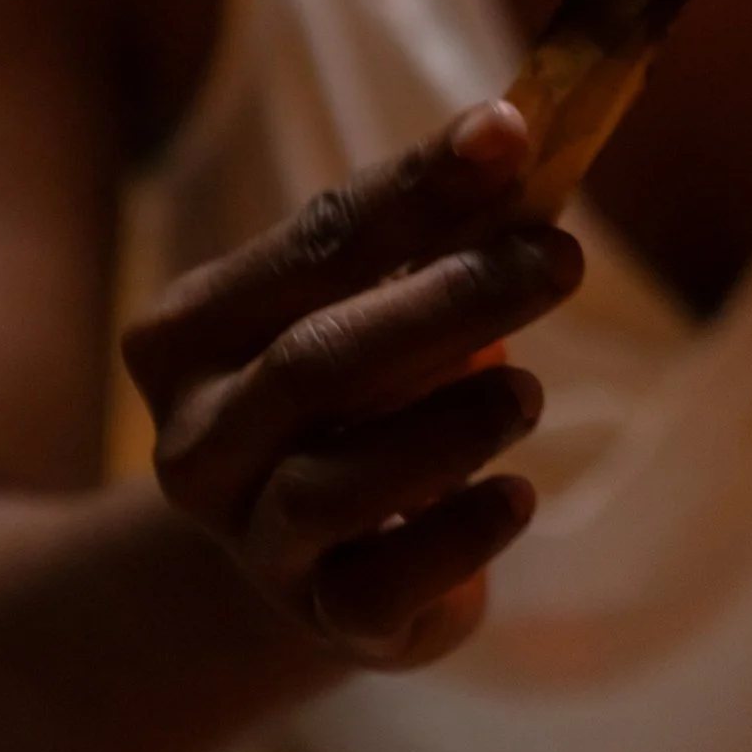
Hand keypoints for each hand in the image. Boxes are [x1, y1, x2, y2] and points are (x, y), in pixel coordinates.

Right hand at [122, 102, 581, 668]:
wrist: (320, 554)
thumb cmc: (360, 394)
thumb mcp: (379, 305)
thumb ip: (440, 234)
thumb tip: (520, 138)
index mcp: (192, 337)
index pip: (310, 246)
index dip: (412, 189)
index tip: (507, 132)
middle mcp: (199, 441)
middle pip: (315, 363)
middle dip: (448, 302)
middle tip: (558, 260)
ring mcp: (255, 541)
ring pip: (335, 485)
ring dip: (448, 426)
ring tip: (526, 391)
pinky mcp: (327, 618)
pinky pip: (383, 586)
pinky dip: (458, 538)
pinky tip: (516, 497)